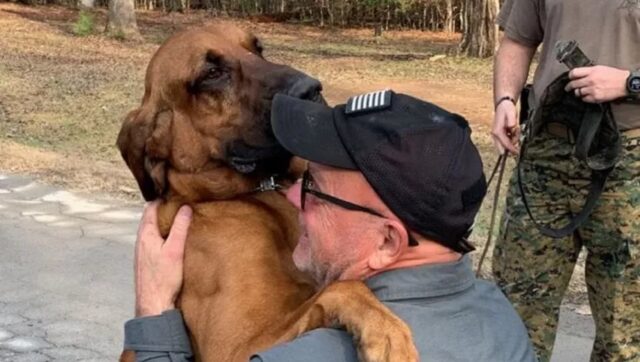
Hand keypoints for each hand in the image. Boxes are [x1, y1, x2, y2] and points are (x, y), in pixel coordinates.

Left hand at [134, 201, 191, 316]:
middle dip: (165, 210)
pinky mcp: (146, 261)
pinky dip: (163, 236)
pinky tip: (174, 242)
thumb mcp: (175, 249)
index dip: (163, 199)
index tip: (176, 195)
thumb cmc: (163, 279)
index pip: (151, 207)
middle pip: (151, 218)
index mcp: (145, 234)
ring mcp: (142, 251)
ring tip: (180, 222)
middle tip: (181, 206)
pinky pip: (154, 241)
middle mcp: (140, 241)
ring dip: (164, 224)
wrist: (153, 303)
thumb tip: (185, 208)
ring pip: (152, 230)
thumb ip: (180, 228)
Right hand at [491, 99, 519, 154]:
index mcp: (497, 131)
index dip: (511, 149)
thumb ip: (512, 120)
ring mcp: (496, 135)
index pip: (504, 144)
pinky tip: (513, 130)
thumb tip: (512, 127)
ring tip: (516, 129)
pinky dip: (512, 138)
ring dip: (512, 140)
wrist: (503, 105)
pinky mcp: (499, 135)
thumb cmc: (506, 109)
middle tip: (517, 137)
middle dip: (511, 145)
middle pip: (502, 148)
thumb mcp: (511, 113)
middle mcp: (495, 134)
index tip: (517, 152)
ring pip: (505, 145)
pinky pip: (506, 141)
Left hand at [565, 65, 629, 102]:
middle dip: (569, 86)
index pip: (574, 73)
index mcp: (592, 71)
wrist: (624, 83)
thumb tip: (579, 74)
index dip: (570, 76)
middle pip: (573, 84)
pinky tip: (588, 95)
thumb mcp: (600, 68)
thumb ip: (589, 71)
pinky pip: (584, 99)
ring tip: (581, 91)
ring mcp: (592, 89)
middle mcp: (590, 80)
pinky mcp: (595, 97)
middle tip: (567, 88)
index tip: (569, 78)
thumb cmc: (614, 76)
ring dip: (578, 92)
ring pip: (578, 92)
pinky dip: (585, 98)